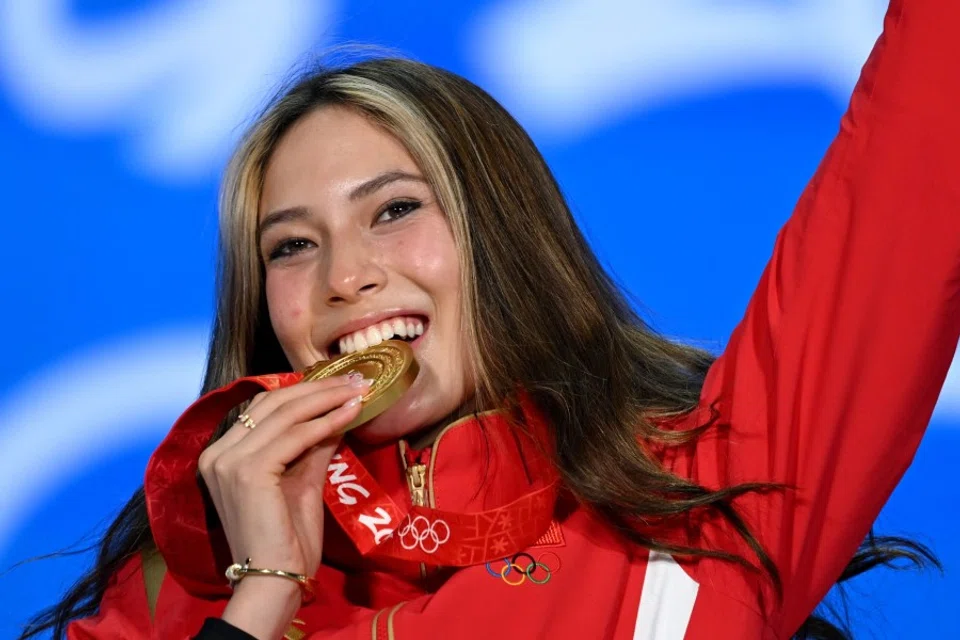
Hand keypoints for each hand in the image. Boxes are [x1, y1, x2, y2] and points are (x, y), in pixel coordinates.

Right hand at [197, 374, 370, 637]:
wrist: (275, 579)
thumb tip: (337, 412)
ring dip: (327, 398)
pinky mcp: (247, 472)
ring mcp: (228, 461)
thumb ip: (312, 445)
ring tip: (358, 390)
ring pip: (285, 414)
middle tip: (355, 379)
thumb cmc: (287, 538)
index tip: (340, 381)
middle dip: (318, 387)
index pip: (264, 407)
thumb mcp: (301, 480)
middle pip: (273, 402)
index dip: (303, 389)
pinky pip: (295, 436)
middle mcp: (217, 453)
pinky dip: (326, 421)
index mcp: (221, 454)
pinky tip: (350, 413)